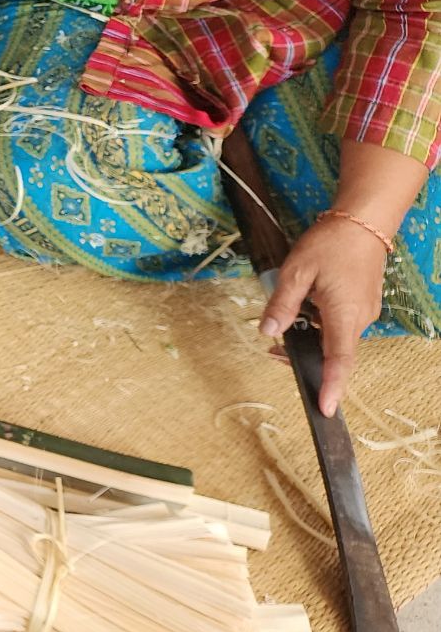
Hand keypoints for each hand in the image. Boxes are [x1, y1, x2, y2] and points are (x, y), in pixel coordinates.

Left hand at [259, 215, 390, 414]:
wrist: (363, 223)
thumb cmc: (330, 245)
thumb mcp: (296, 272)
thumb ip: (282, 304)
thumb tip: (267, 332)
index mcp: (344, 315)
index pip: (339, 361)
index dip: (332, 387)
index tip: (325, 408)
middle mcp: (359, 319)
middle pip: (332, 352)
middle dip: (303, 356)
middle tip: (271, 351)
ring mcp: (364, 312)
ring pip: (334, 337)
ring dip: (309, 337)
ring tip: (283, 321)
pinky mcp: (362, 305)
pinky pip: (339, 324)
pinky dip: (320, 325)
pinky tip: (304, 309)